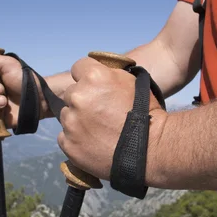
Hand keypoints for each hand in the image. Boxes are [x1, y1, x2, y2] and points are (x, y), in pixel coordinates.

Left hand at [58, 57, 166, 181]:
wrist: (150, 148)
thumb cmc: (145, 112)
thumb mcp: (130, 81)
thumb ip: (107, 74)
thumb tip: (93, 73)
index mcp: (93, 77)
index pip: (78, 68)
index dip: (87, 77)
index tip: (95, 88)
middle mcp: (78, 97)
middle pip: (71, 94)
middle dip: (82, 101)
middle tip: (100, 113)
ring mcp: (71, 122)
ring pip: (67, 116)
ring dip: (78, 121)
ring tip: (98, 131)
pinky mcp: (69, 144)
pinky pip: (65, 137)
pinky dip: (76, 140)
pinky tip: (93, 143)